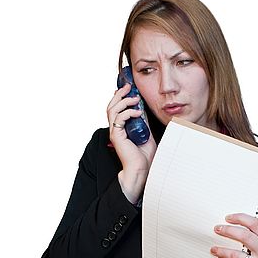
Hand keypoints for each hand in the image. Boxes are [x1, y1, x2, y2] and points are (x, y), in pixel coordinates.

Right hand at [106, 83, 156, 200]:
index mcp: (121, 128)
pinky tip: (138, 112)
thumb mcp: (146, 134)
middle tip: (128, 87)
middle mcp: (115, 129)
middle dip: (119, 94)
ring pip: (112, 110)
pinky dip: (128, 112)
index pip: (116, 108)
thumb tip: (144, 110)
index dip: (120, 97)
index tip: (129, 89)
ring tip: (134, 98)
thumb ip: (143, 123)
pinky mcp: (117, 136)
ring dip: (124, 101)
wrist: (141, 170)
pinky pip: (119, 119)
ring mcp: (115, 132)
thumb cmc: (144, 156)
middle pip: (111, 106)